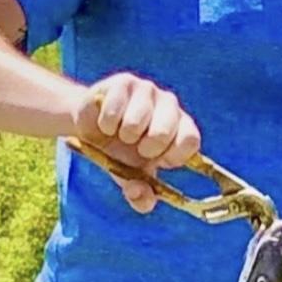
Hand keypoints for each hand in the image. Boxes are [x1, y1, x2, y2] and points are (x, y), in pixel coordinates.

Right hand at [71, 72, 200, 213]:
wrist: (90, 127)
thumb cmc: (119, 153)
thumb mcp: (131, 177)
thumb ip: (140, 195)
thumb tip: (143, 198)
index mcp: (180, 129)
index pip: (190, 140)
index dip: (172, 155)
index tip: (156, 161)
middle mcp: (170, 106)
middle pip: (165, 131)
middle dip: (145, 148)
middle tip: (136, 148)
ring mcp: (148, 90)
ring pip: (137, 121)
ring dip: (123, 135)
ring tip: (120, 134)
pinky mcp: (125, 82)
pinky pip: (114, 110)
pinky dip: (106, 123)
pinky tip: (106, 122)